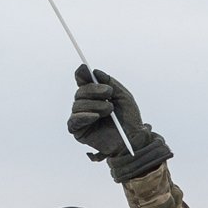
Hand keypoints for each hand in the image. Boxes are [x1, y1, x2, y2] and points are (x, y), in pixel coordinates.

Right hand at [66, 66, 172, 181]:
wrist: (134, 139)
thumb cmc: (130, 119)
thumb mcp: (123, 96)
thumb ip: (110, 82)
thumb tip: (94, 71)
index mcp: (95, 97)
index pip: (83, 83)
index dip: (82, 75)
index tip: (85, 69)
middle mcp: (86, 106)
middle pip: (80, 92)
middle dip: (93, 90)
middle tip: (109, 93)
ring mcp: (82, 119)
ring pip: (77, 105)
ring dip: (94, 105)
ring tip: (109, 109)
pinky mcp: (79, 132)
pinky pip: (73, 121)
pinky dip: (83, 116)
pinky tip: (95, 116)